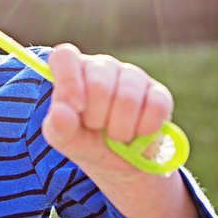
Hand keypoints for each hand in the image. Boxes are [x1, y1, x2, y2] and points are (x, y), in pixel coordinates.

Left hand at [41, 43, 173, 174]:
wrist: (116, 161)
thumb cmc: (83, 141)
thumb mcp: (64, 139)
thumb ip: (58, 126)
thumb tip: (61, 111)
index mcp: (73, 71)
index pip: (66, 56)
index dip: (69, 80)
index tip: (76, 107)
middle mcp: (102, 66)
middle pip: (99, 84)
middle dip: (96, 118)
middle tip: (95, 128)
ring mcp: (132, 76)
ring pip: (128, 98)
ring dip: (120, 129)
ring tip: (115, 136)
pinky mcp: (159, 92)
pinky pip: (156, 107)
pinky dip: (145, 129)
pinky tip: (138, 134)